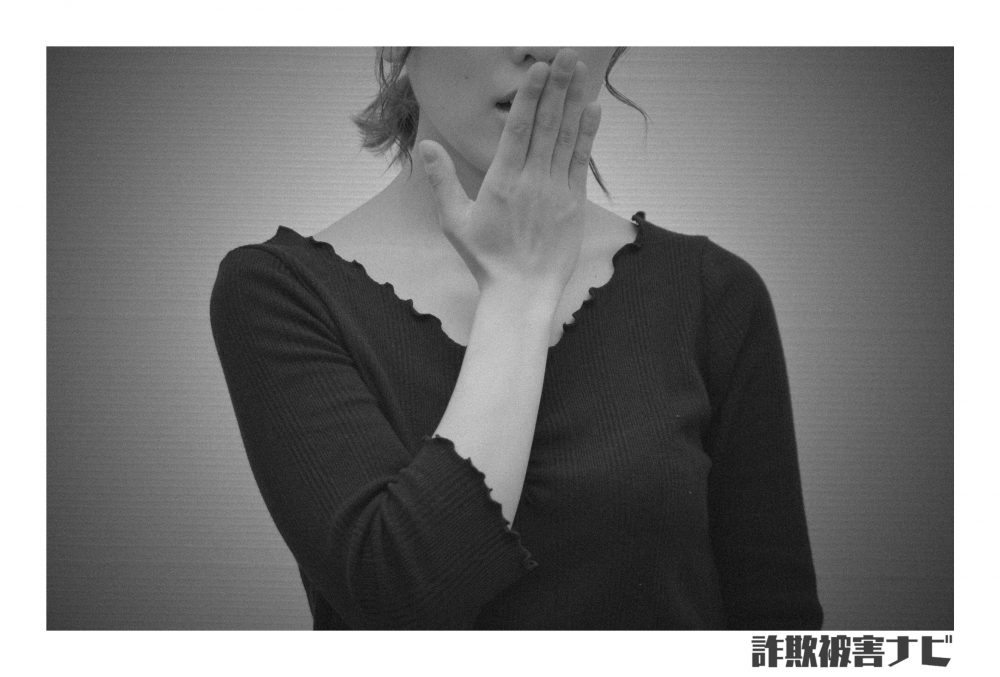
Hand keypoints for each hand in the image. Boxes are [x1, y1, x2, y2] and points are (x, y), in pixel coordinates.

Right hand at [417, 49, 601, 302]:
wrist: (522, 292)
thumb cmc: (486, 259)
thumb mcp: (454, 220)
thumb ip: (441, 180)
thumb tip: (426, 145)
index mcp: (502, 181)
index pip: (518, 128)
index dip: (530, 95)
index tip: (539, 69)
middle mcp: (532, 180)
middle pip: (547, 124)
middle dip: (558, 86)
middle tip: (567, 54)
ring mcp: (556, 190)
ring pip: (567, 137)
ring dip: (575, 101)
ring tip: (581, 70)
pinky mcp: (574, 203)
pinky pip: (581, 161)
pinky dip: (587, 134)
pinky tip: (593, 109)